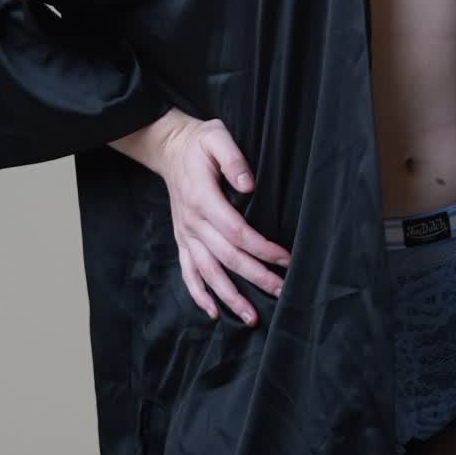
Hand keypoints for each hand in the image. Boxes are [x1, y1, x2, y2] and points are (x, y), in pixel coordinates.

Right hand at [153, 115, 291, 325]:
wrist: (170, 150)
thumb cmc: (200, 144)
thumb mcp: (217, 137)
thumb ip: (233, 158)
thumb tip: (249, 185)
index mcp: (203, 199)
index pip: (236, 231)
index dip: (261, 248)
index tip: (285, 258)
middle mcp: (193, 222)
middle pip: (227, 257)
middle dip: (256, 277)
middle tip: (281, 292)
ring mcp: (186, 235)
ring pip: (208, 272)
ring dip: (229, 297)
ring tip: (251, 317)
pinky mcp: (182, 240)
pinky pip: (188, 272)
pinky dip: (199, 294)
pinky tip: (214, 312)